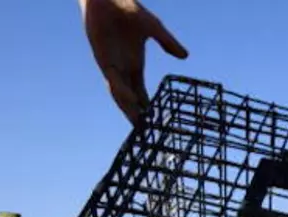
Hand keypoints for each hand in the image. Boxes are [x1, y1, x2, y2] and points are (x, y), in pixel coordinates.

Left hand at [81, 0, 188, 124]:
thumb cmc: (128, 8)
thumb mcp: (154, 27)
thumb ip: (168, 43)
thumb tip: (185, 57)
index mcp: (135, 63)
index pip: (141, 91)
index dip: (147, 106)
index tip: (154, 122)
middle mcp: (123, 68)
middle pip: (130, 98)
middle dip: (136, 115)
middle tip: (145, 134)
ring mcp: (112, 64)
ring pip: (120, 93)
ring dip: (127, 109)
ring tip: (137, 125)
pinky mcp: (102, 58)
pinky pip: (112, 79)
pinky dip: (120, 91)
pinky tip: (129, 101)